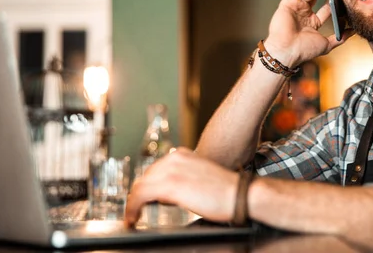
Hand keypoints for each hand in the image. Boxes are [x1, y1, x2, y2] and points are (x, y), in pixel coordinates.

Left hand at [124, 147, 239, 227]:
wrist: (240, 195)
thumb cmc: (225, 191)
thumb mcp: (200, 178)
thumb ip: (183, 179)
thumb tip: (167, 195)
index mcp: (182, 155)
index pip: (155, 170)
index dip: (147, 186)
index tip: (142, 200)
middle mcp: (175, 159)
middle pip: (146, 177)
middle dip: (140, 195)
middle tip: (136, 211)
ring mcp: (172, 170)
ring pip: (140, 186)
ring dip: (133, 202)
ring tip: (133, 216)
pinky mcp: (170, 185)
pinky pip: (141, 195)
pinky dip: (132, 207)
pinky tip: (133, 218)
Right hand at [266, 0, 353, 66]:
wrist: (288, 52)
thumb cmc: (304, 50)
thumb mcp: (327, 44)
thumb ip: (340, 38)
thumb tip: (353, 32)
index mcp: (312, 22)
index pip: (326, 6)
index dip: (335, 0)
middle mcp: (303, 13)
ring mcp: (296, 7)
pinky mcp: (288, 2)